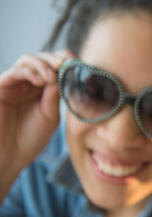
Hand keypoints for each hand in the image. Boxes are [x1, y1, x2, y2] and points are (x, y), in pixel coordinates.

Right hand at [0, 50, 74, 174]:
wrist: (9, 157)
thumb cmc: (30, 139)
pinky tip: (40, 81)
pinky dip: (29, 72)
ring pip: (27, 60)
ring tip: (52, 76)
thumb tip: (63, 74)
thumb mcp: (50, 115)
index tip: (78, 64)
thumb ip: (55, 95)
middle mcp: (27, 83)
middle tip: (65, 64)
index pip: (54, 65)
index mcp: (42, 88)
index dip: (65, 60)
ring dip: (43, 63)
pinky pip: (14, 72)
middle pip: (41, 58)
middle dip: (55, 59)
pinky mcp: (0, 88)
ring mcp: (13, 85)